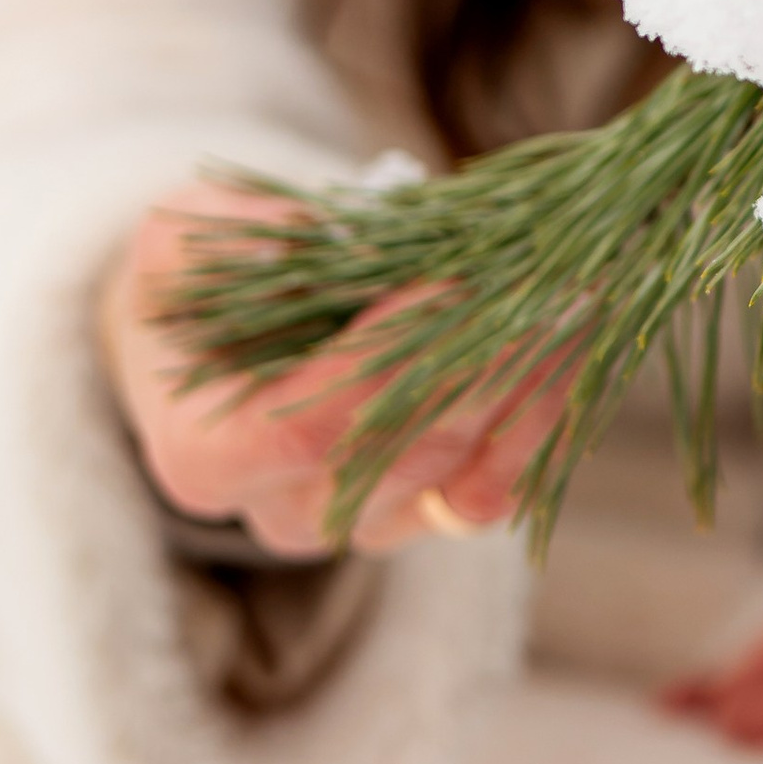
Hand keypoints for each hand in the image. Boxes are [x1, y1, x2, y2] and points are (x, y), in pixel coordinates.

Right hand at [99, 184, 571, 558]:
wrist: (216, 337)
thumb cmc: (191, 281)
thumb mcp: (184, 239)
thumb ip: (239, 239)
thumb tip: (332, 239)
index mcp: (206, 457)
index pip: (308, 426)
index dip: (384, 359)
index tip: (450, 281)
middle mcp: (283, 513)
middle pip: (400, 453)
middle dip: (479, 363)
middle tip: (549, 283)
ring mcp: (360, 524)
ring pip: (457, 478)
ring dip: (527, 389)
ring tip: (578, 302)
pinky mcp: (421, 515)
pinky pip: (492, 493)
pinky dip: (540, 425)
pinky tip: (575, 354)